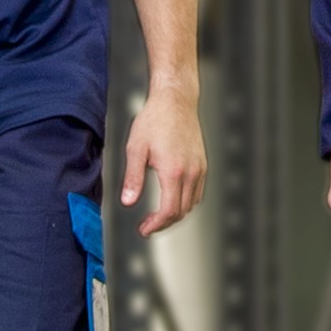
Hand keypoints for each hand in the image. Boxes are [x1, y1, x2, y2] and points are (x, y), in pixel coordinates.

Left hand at [123, 88, 207, 236]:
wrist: (176, 100)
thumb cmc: (154, 120)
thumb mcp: (136, 148)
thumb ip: (133, 178)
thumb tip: (128, 202)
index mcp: (174, 171)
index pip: (169, 211)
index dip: (156, 225)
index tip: (143, 229)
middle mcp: (191, 172)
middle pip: (182, 211)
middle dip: (164, 223)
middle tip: (146, 225)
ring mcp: (200, 168)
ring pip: (192, 204)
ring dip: (175, 214)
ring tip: (158, 215)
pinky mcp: (203, 163)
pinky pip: (198, 192)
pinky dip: (185, 201)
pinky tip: (172, 197)